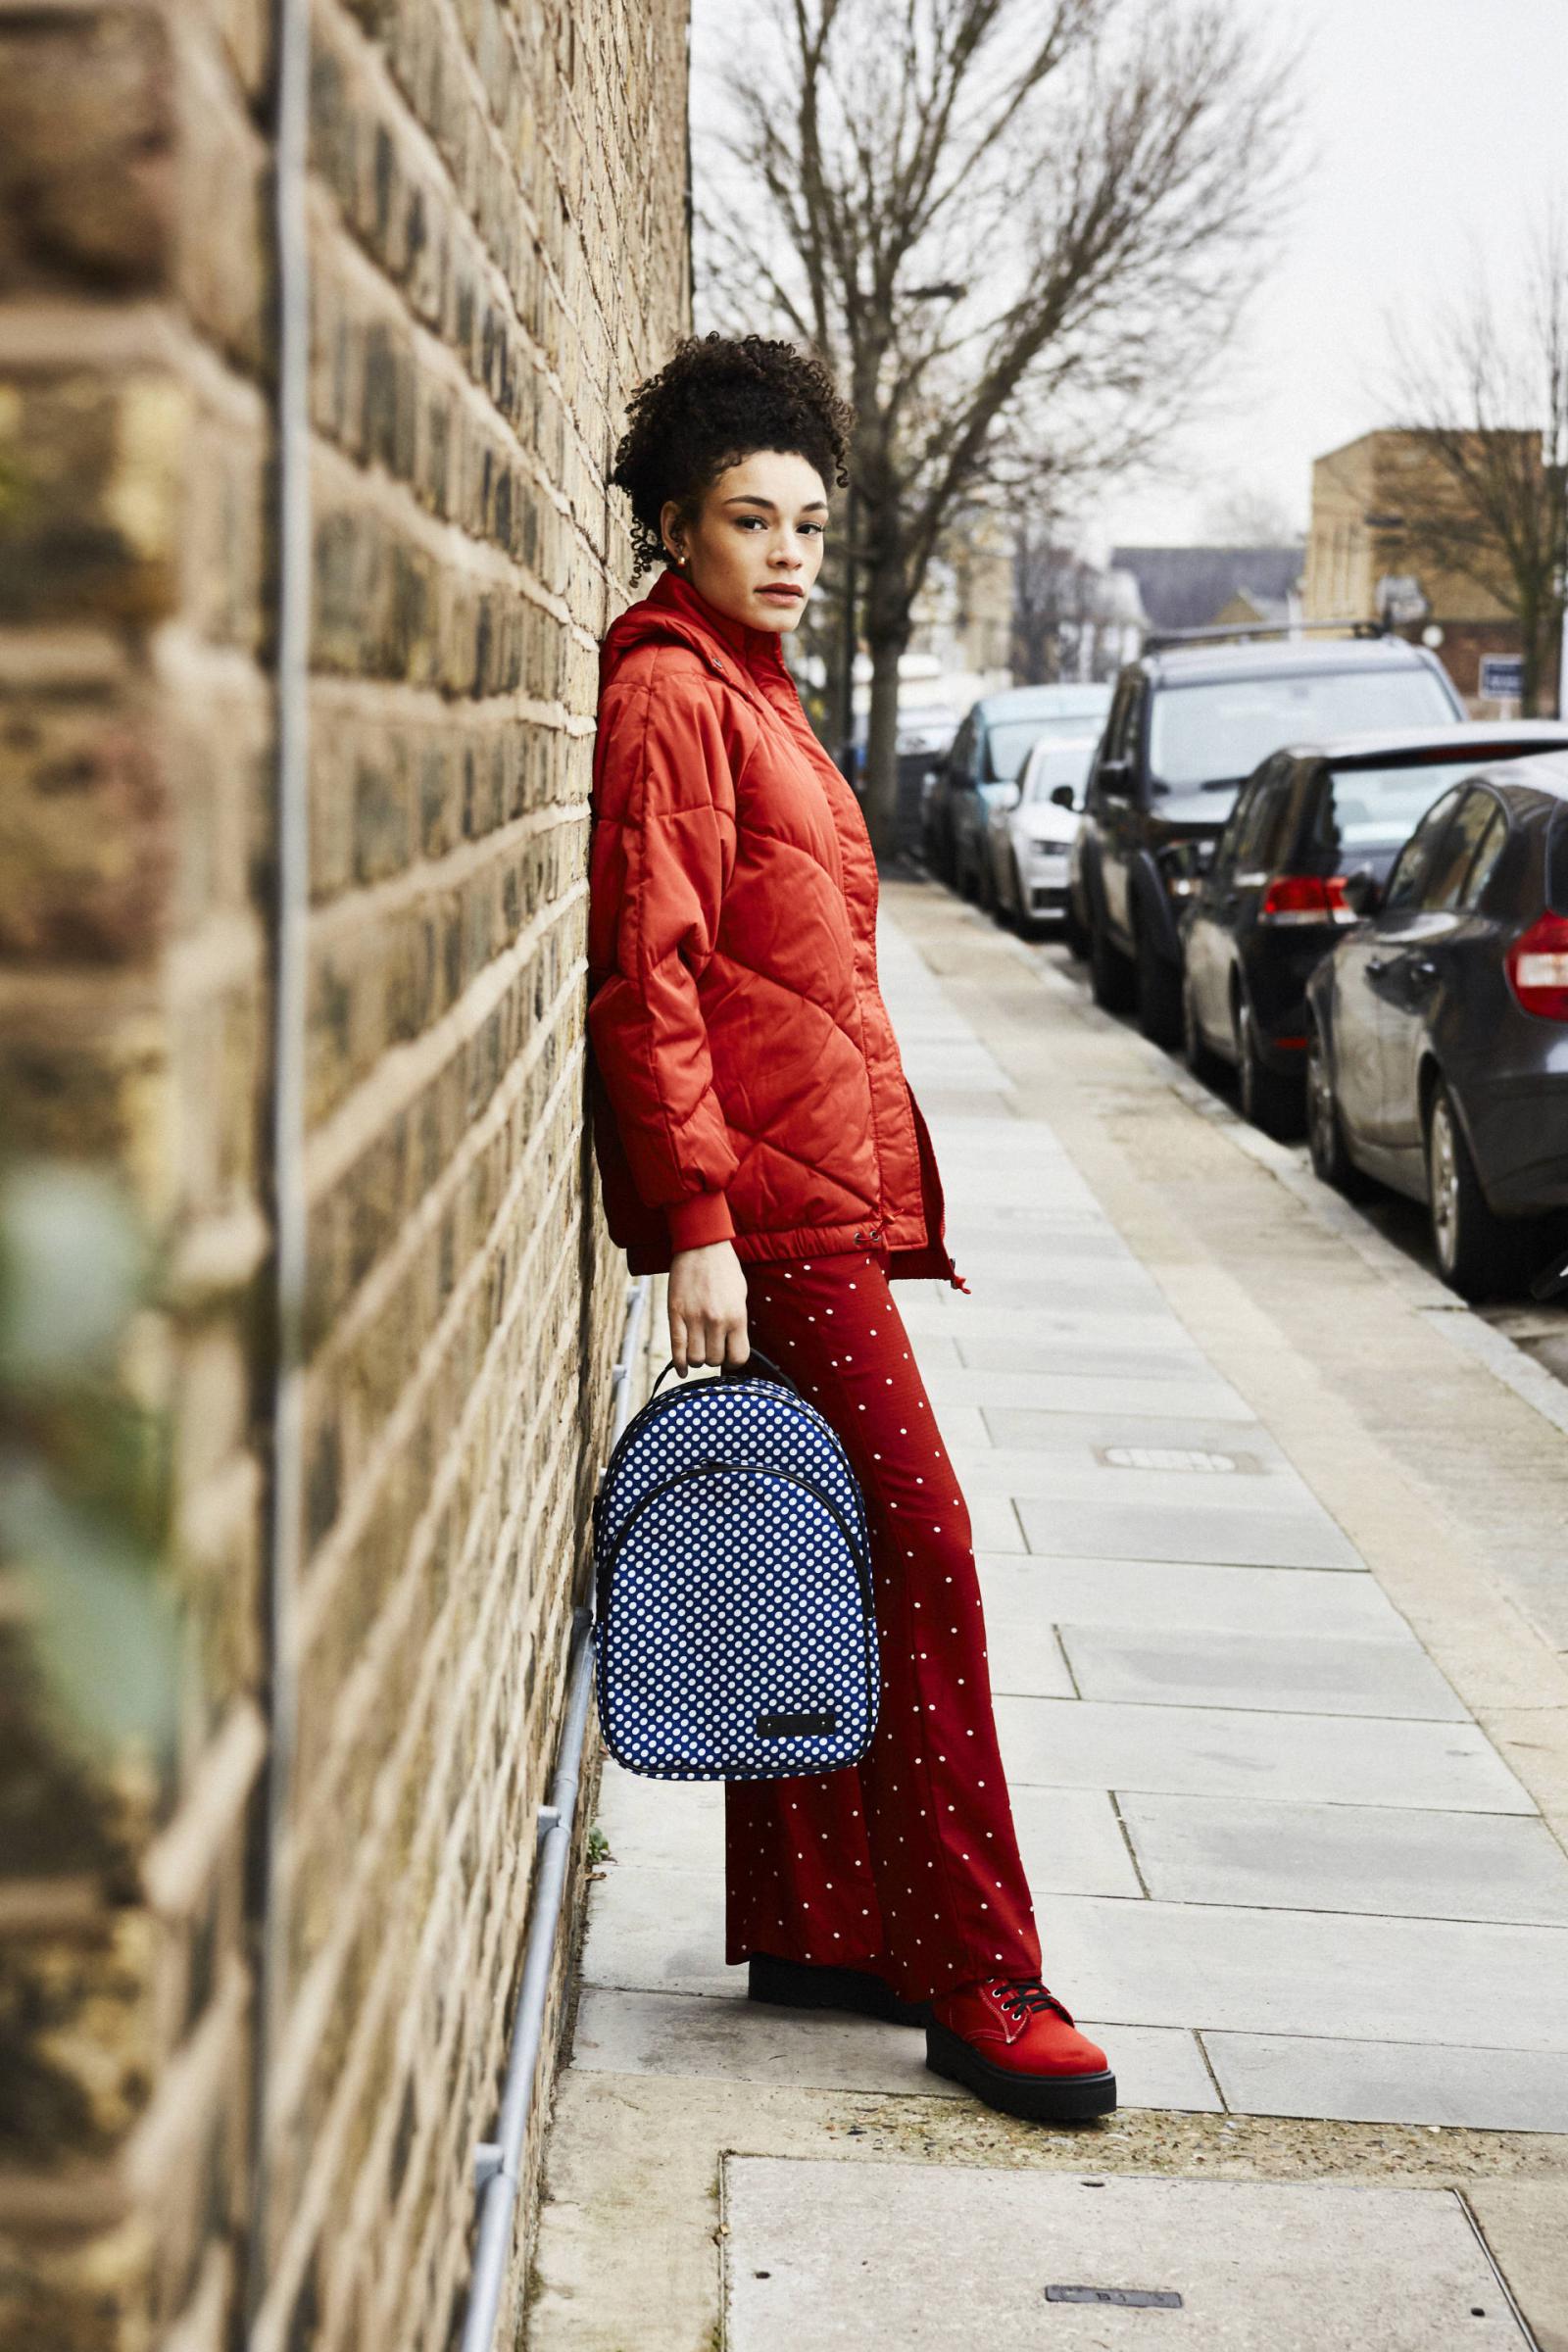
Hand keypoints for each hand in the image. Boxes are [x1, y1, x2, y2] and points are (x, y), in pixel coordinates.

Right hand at [668, 1240, 749, 1375]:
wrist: (701, 1245)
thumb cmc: (724, 1269)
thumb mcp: (740, 1295)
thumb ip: (737, 1322)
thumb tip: (732, 1346)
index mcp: (736, 1316)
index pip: (738, 1358)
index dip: (733, 1361)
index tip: (729, 1356)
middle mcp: (716, 1321)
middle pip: (714, 1360)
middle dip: (714, 1358)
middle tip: (712, 1348)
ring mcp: (693, 1318)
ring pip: (695, 1359)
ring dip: (697, 1359)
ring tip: (698, 1349)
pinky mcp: (675, 1313)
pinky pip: (676, 1348)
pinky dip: (679, 1364)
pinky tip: (682, 1369)